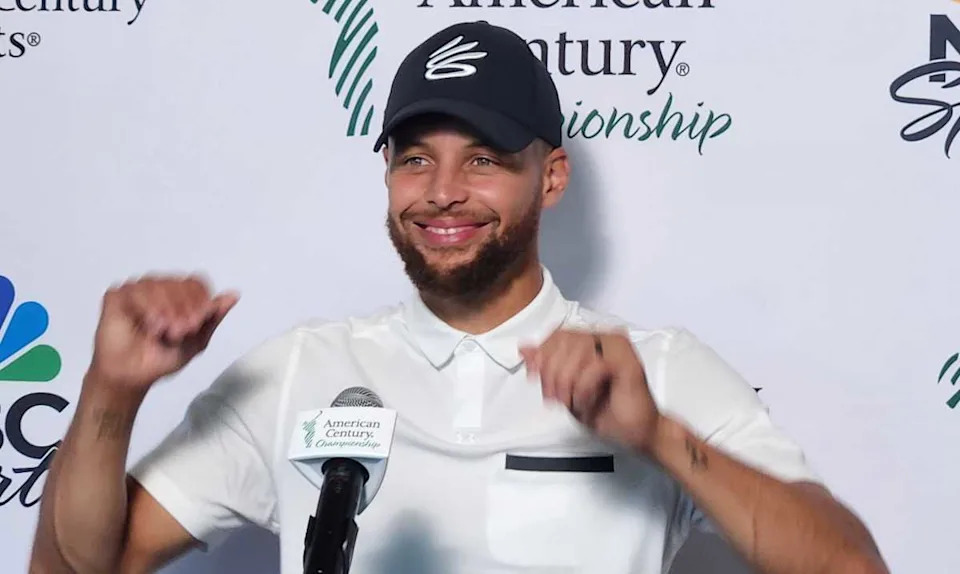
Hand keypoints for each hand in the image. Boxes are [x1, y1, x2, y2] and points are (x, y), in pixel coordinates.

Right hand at [88, 274, 238, 391]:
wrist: (133, 376)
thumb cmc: (161, 358)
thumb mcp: (197, 340)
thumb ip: (213, 317)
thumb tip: (234, 295)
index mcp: (179, 294)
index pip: (196, 283)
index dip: (200, 301)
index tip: (197, 323)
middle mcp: (159, 287)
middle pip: (179, 283)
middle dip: (184, 309)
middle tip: (181, 331)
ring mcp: (137, 290)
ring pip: (158, 285)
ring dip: (166, 310)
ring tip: (164, 332)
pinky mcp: (117, 296)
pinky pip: (135, 291)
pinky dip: (147, 308)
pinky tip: (150, 326)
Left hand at [520, 329, 660, 453]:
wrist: (636, 433)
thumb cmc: (605, 411)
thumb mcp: (565, 388)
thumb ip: (547, 367)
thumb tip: (524, 349)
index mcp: (593, 340)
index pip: (557, 335)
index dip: (542, 355)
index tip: (535, 377)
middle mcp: (606, 338)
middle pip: (564, 342)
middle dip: (552, 373)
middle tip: (556, 398)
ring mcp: (619, 348)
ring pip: (577, 352)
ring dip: (567, 383)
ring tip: (572, 402)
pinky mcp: (629, 364)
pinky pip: (594, 367)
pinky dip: (583, 389)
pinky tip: (586, 403)